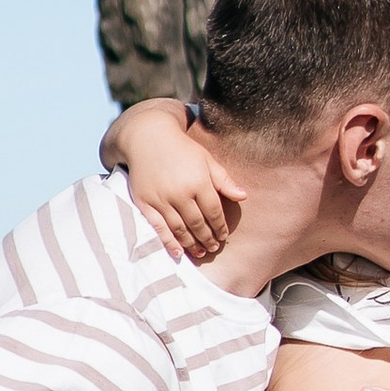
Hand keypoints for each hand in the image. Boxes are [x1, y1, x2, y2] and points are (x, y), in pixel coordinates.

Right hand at [101, 99, 243, 263]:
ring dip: (192, 244)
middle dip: (208, 239)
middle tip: (214, 247)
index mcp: (199, 182)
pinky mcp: (146, 203)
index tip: (224, 236)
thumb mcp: (206, 160)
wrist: (147, 137)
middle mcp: (180, 193)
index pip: (214, 212)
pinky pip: (159, 228)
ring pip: (180, 229)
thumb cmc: (181, 149)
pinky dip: (169, 243)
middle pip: (198, 224)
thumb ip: (224, 180)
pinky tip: (178, 253)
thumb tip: (244, 196)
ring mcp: (162, 199)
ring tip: (201, 252)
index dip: (220, 227)